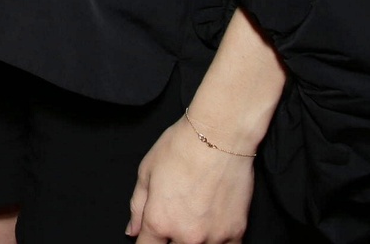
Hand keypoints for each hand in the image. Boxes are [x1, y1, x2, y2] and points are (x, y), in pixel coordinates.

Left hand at [127, 116, 254, 243]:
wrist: (220, 136)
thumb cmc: (181, 147)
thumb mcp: (146, 172)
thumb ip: (137, 207)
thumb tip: (132, 231)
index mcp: (159, 221)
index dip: (145, 241)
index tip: (150, 235)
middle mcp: (186, 236)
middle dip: (169, 238)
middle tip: (175, 218)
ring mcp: (214, 237)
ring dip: (193, 240)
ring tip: (195, 219)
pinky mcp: (237, 233)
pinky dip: (217, 241)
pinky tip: (212, 227)